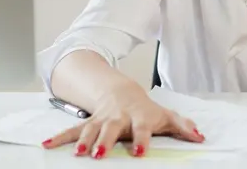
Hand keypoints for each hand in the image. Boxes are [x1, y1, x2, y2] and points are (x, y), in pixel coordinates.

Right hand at [41, 86, 203, 158]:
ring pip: (90, 130)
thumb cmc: (144, 108)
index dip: (141, 139)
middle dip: (105, 141)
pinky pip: (72, 131)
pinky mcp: (87, 124)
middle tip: (101, 154)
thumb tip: (200, 137)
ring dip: (83, 142)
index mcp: (138, 117)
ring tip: (77, 155)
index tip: (140, 151)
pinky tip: (46, 145)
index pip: (142, 128)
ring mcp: (101, 120)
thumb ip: (182, 126)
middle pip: (111, 129)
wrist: (121, 92)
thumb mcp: (164, 115)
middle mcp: (118, 118)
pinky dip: (59, 138)